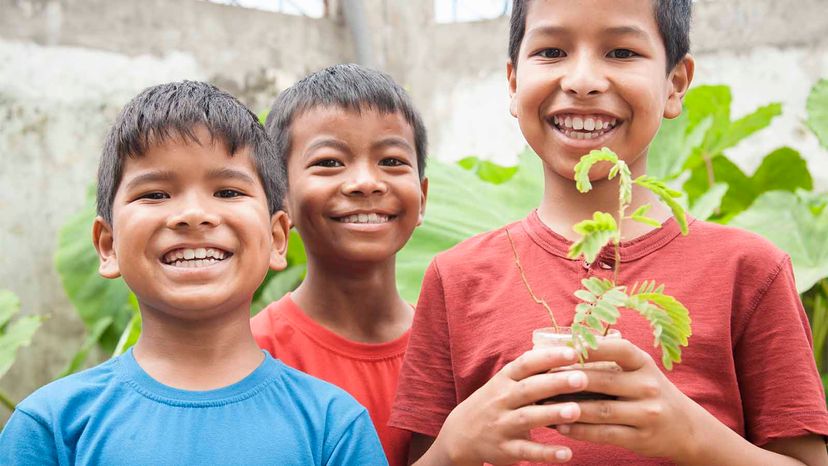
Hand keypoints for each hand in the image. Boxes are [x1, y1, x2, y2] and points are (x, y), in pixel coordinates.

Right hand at [432, 346, 589, 464]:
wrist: (461, 434)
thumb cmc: (494, 401)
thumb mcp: (505, 382)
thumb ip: (531, 370)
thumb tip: (566, 348)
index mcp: (505, 379)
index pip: (526, 364)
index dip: (549, 357)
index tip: (573, 352)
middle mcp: (502, 399)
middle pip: (529, 389)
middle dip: (555, 383)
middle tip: (581, 378)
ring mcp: (502, 424)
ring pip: (527, 418)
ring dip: (551, 414)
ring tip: (576, 410)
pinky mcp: (505, 449)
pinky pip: (527, 451)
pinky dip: (546, 453)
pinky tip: (567, 453)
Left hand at [555, 338, 703, 460]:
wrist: (685, 427)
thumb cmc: (647, 390)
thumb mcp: (638, 368)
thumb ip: (608, 357)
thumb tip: (562, 344)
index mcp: (644, 363)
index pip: (618, 349)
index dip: (591, 347)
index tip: (563, 346)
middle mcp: (648, 385)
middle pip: (603, 380)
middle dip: (569, 379)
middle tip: (541, 379)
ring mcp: (646, 413)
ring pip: (600, 410)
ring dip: (568, 408)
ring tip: (543, 406)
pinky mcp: (641, 438)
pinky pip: (604, 434)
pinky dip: (580, 430)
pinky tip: (560, 426)